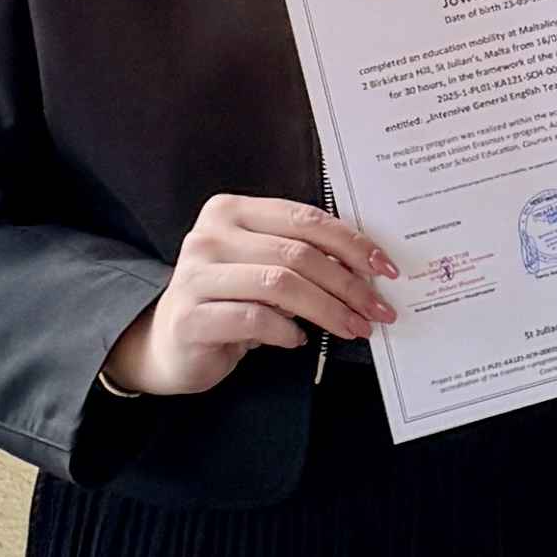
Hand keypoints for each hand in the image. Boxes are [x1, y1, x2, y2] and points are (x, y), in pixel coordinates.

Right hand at [102, 194, 394, 398]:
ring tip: (353, 328)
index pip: (305, 219)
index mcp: (231, 211)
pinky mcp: (190, 317)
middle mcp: (209, 236)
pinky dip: (285, 331)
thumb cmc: (229, 301)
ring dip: (327, 310)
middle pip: (297, 253)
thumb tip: (368, 269)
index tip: (386, 269)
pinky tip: (298, 341)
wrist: (170, 344)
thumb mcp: (263, 268)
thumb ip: (302, 257)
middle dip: (348, 284)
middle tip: (377, 309)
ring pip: (280, 284)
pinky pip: (253, 319)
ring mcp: (195, 275)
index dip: (352, 243)